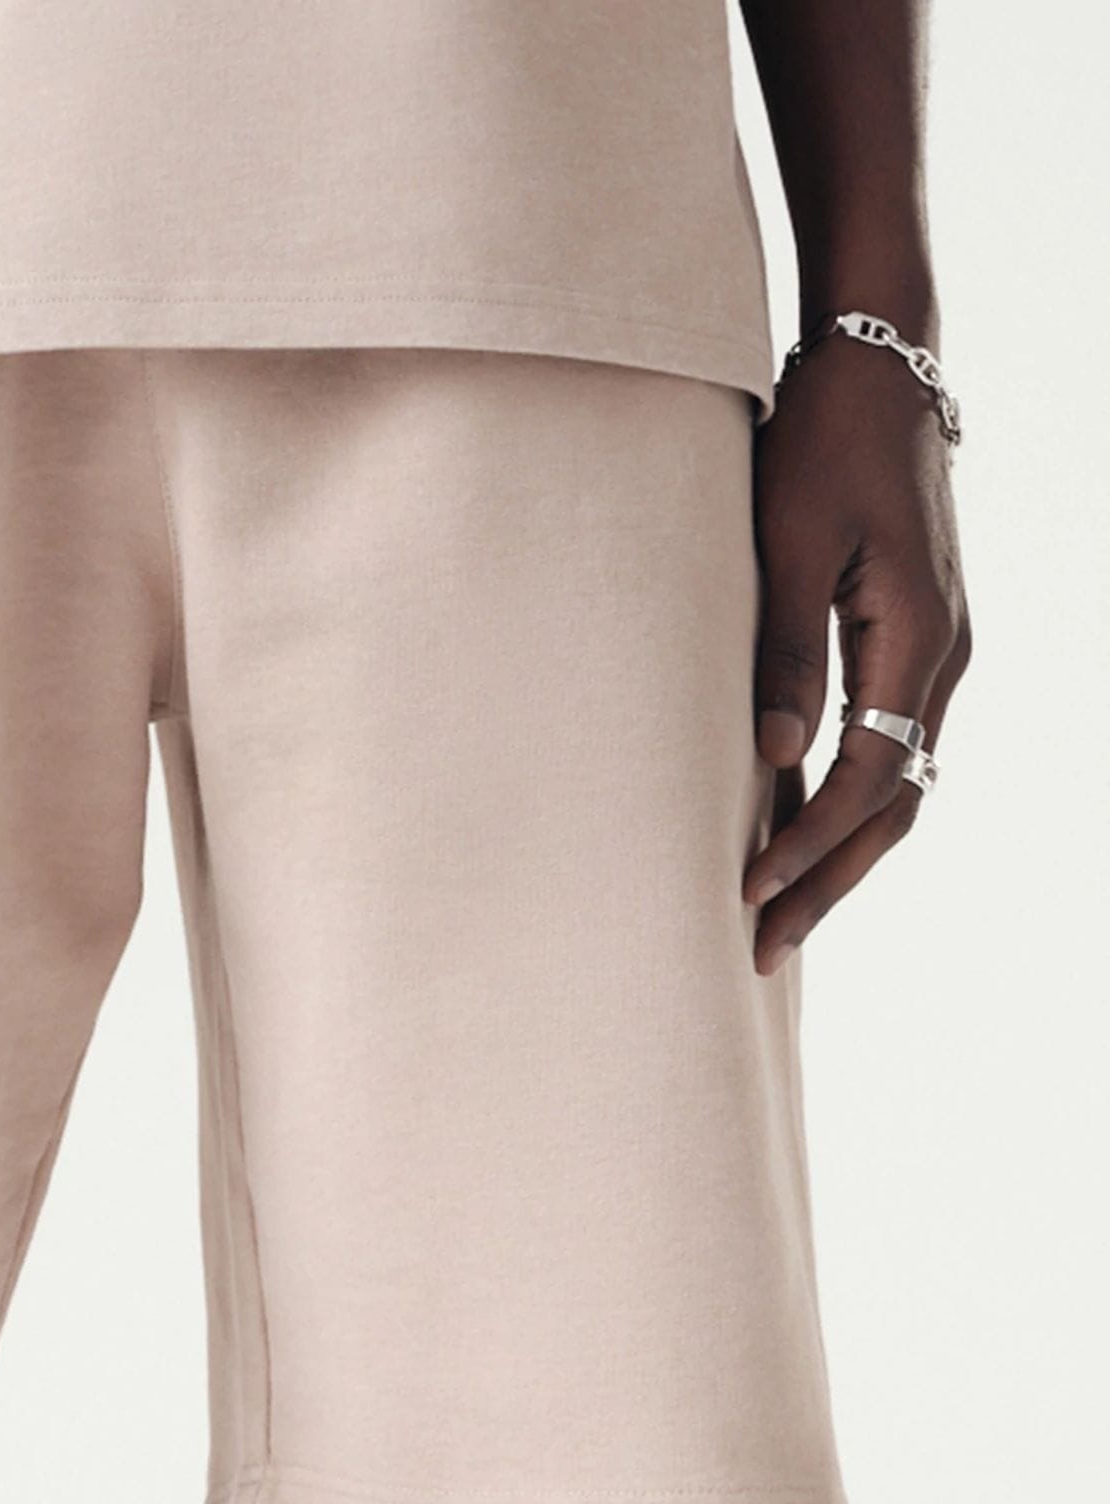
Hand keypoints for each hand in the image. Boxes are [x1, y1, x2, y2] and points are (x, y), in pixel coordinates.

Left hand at [742, 333, 972, 971]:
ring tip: (782, 912)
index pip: (867, 779)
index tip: (750, 894)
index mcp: (918, 638)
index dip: (808, 845)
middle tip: (765, 948)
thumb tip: (771, 757)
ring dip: (842, 851)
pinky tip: (800, 825)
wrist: (880, 365)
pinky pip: (890, 742)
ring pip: (899, 781)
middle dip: (830, 880)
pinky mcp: (914, 635)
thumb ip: (784, 653)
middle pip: (895, 803)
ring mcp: (936, 648)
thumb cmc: (825, 441)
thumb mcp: (792, 544)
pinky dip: (850, 799)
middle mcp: (943, 655)